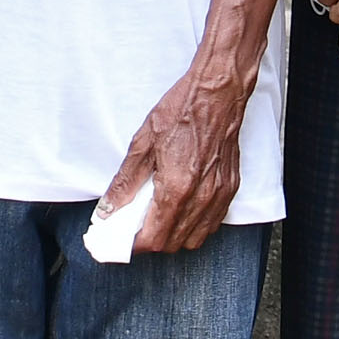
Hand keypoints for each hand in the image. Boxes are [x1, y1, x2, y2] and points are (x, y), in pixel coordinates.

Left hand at [107, 68, 251, 255]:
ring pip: (195, 238)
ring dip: (174, 236)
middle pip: (173, 243)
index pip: (154, 238)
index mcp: (176, 187)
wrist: (216, 93)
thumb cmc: (181, 111)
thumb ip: (124, 182)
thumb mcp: (142, 144)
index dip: (136, 244)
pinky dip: (195, 226)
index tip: (124, 238)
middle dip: (153, 241)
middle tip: (138, 226)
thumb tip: (108, 209)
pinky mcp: (230, 189)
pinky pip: (212, 224)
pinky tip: (182, 209)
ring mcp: (219, 195)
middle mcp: (201, 197)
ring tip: (159, 218)